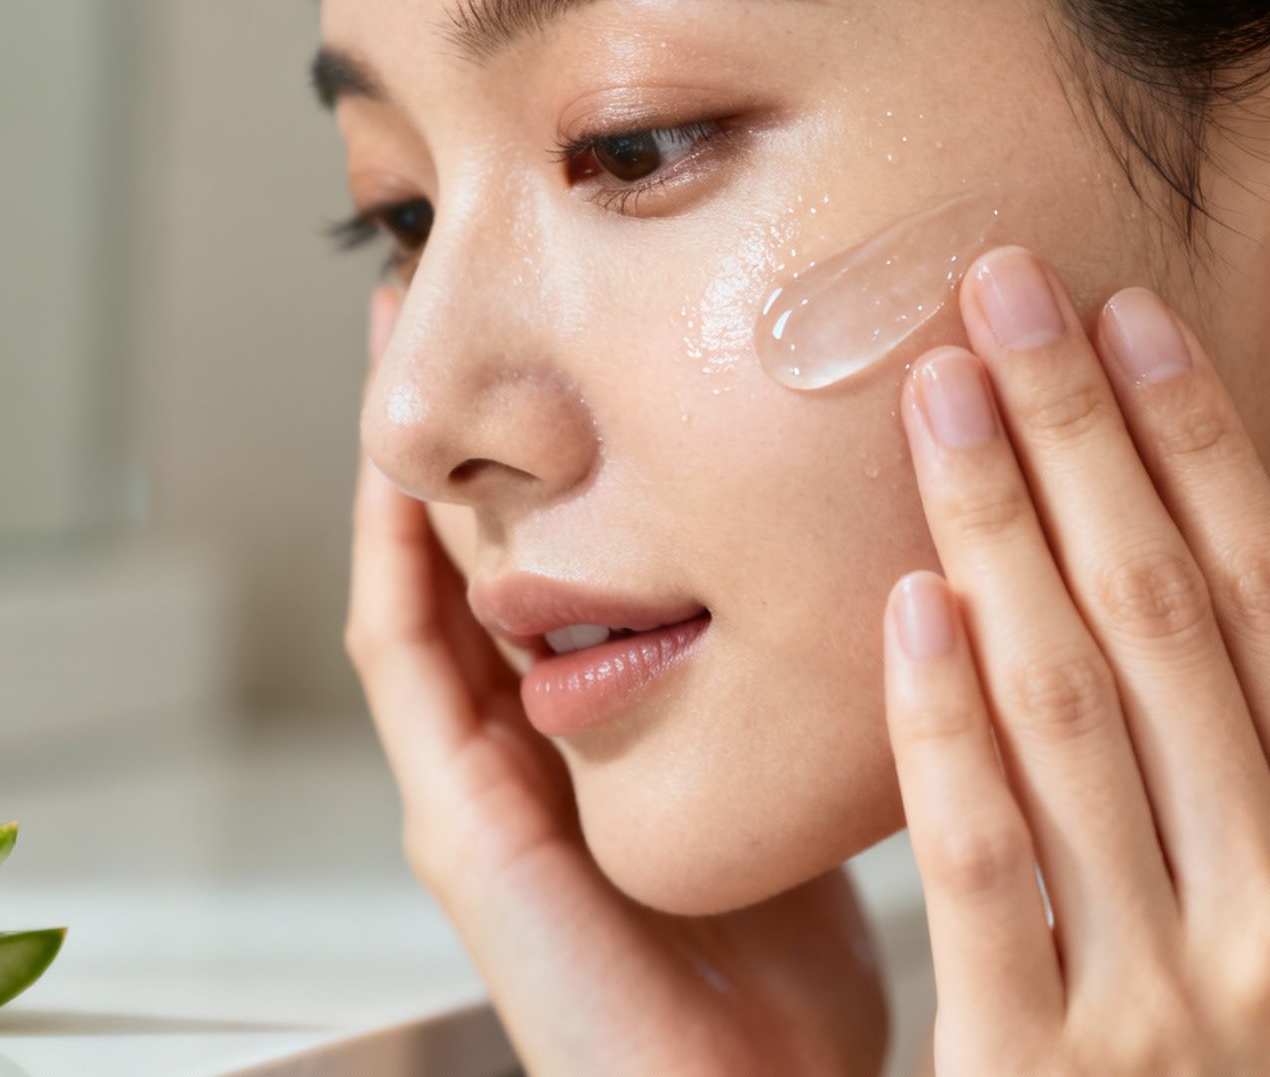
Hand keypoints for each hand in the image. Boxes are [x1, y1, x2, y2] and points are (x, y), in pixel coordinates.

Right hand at [346, 287, 887, 1075]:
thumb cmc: (793, 976)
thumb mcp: (795, 788)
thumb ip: (795, 691)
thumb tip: (879, 559)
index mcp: (590, 742)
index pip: (543, 565)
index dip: (535, 450)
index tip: (559, 328)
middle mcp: (519, 754)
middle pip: (466, 555)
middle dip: (456, 423)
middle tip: (443, 293)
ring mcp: (476, 789)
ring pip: (418, 587)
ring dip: (402, 464)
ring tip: (390, 338)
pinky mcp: (461, 827)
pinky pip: (406, 666)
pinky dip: (395, 561)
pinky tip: (397, 473)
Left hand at [884, 246, 1269, 1072]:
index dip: (1202, 457)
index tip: (1136, 336)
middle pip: (1160, 618)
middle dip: (1076, 439)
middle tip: (1001, 292)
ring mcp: (1162, 994)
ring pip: (1065, 708)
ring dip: (996, 531)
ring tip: (938, 396)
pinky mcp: (1039, 1073)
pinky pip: (984, 867)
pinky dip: (943, 732)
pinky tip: (909, 608)